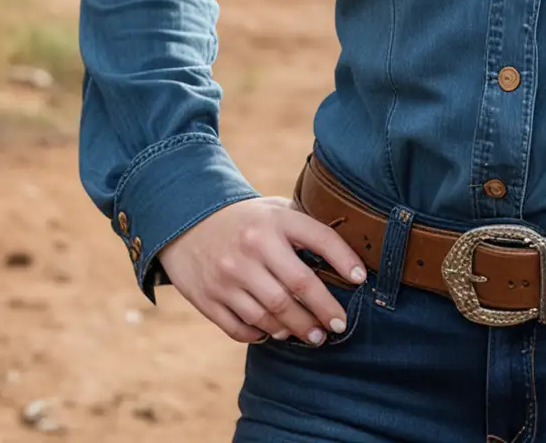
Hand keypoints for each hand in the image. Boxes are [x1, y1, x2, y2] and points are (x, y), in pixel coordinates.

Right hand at [155, 194, 368, 345]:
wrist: (185, 222)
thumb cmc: (244, 220)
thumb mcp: (273, 210)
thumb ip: (302, 227)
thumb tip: (343, 257)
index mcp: (275, 220)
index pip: (319, 238)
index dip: (344, 259)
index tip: (359, 279)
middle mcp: (253, 246)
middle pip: (298, 286)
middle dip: (324, 310)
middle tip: (338, 326)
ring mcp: (228, 275)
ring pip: (271, 313)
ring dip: (296, 329)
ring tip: (313, 336)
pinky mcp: (208, 298)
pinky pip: (242, 328)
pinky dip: (262, 335)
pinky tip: (275, 333)